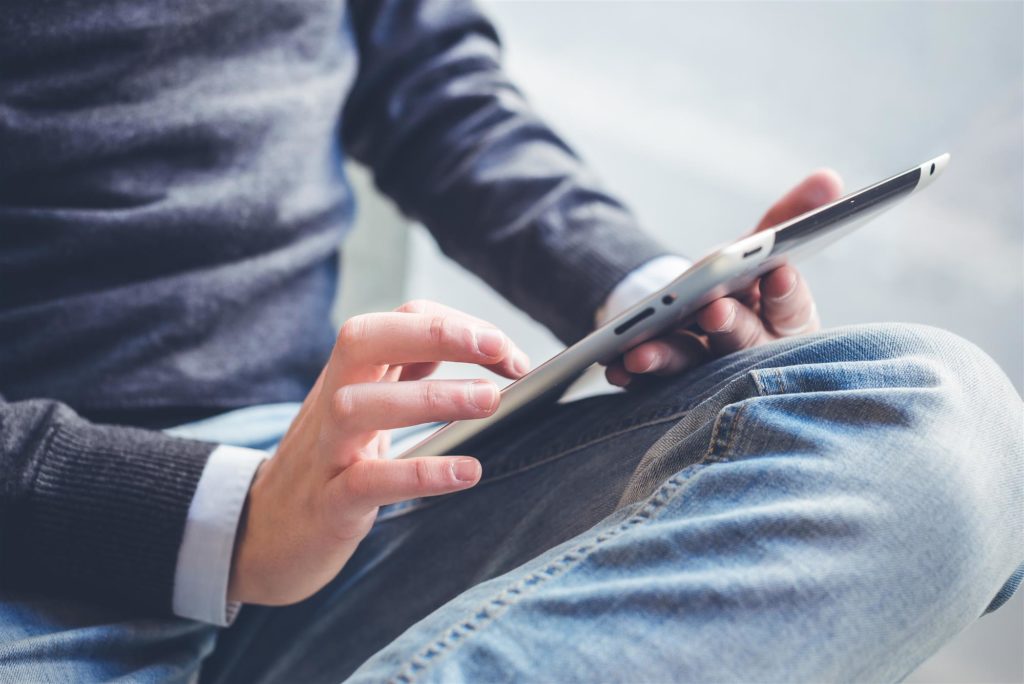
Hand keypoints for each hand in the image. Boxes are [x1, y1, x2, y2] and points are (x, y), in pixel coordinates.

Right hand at [228, 300, 528, 605]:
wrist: (264, 533)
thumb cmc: (335, 462)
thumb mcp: (370, 409)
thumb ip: (415, 377)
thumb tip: (494, 355)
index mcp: (349, 374)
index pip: (398, 321)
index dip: (456, 325)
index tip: (507, 352)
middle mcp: (331, 401)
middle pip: (363, 339)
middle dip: (434, 333)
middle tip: (498, 349)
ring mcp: (324, 451)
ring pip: (359, 406)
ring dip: (430, 398)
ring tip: (490, 401)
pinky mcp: (327, 505)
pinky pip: (366, 483)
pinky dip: (418, 475)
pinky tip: (467, 471)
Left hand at [606, 169, 843, 386]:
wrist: (694, 311)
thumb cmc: (740, 280)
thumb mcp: (759, 246)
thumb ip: (790, 218)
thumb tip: (828, 178)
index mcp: (785, 320)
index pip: (793, 309)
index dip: (787, 294)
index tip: (780, 272)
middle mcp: (751, 351)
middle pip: (744, 340)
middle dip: (730, 324)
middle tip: (714, 310)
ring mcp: (709, 371)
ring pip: (693, 365)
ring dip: (669, 358)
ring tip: (641, 352)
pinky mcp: (670, 383)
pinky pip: (652, 383)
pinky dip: (633, 375)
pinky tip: (615, 367)